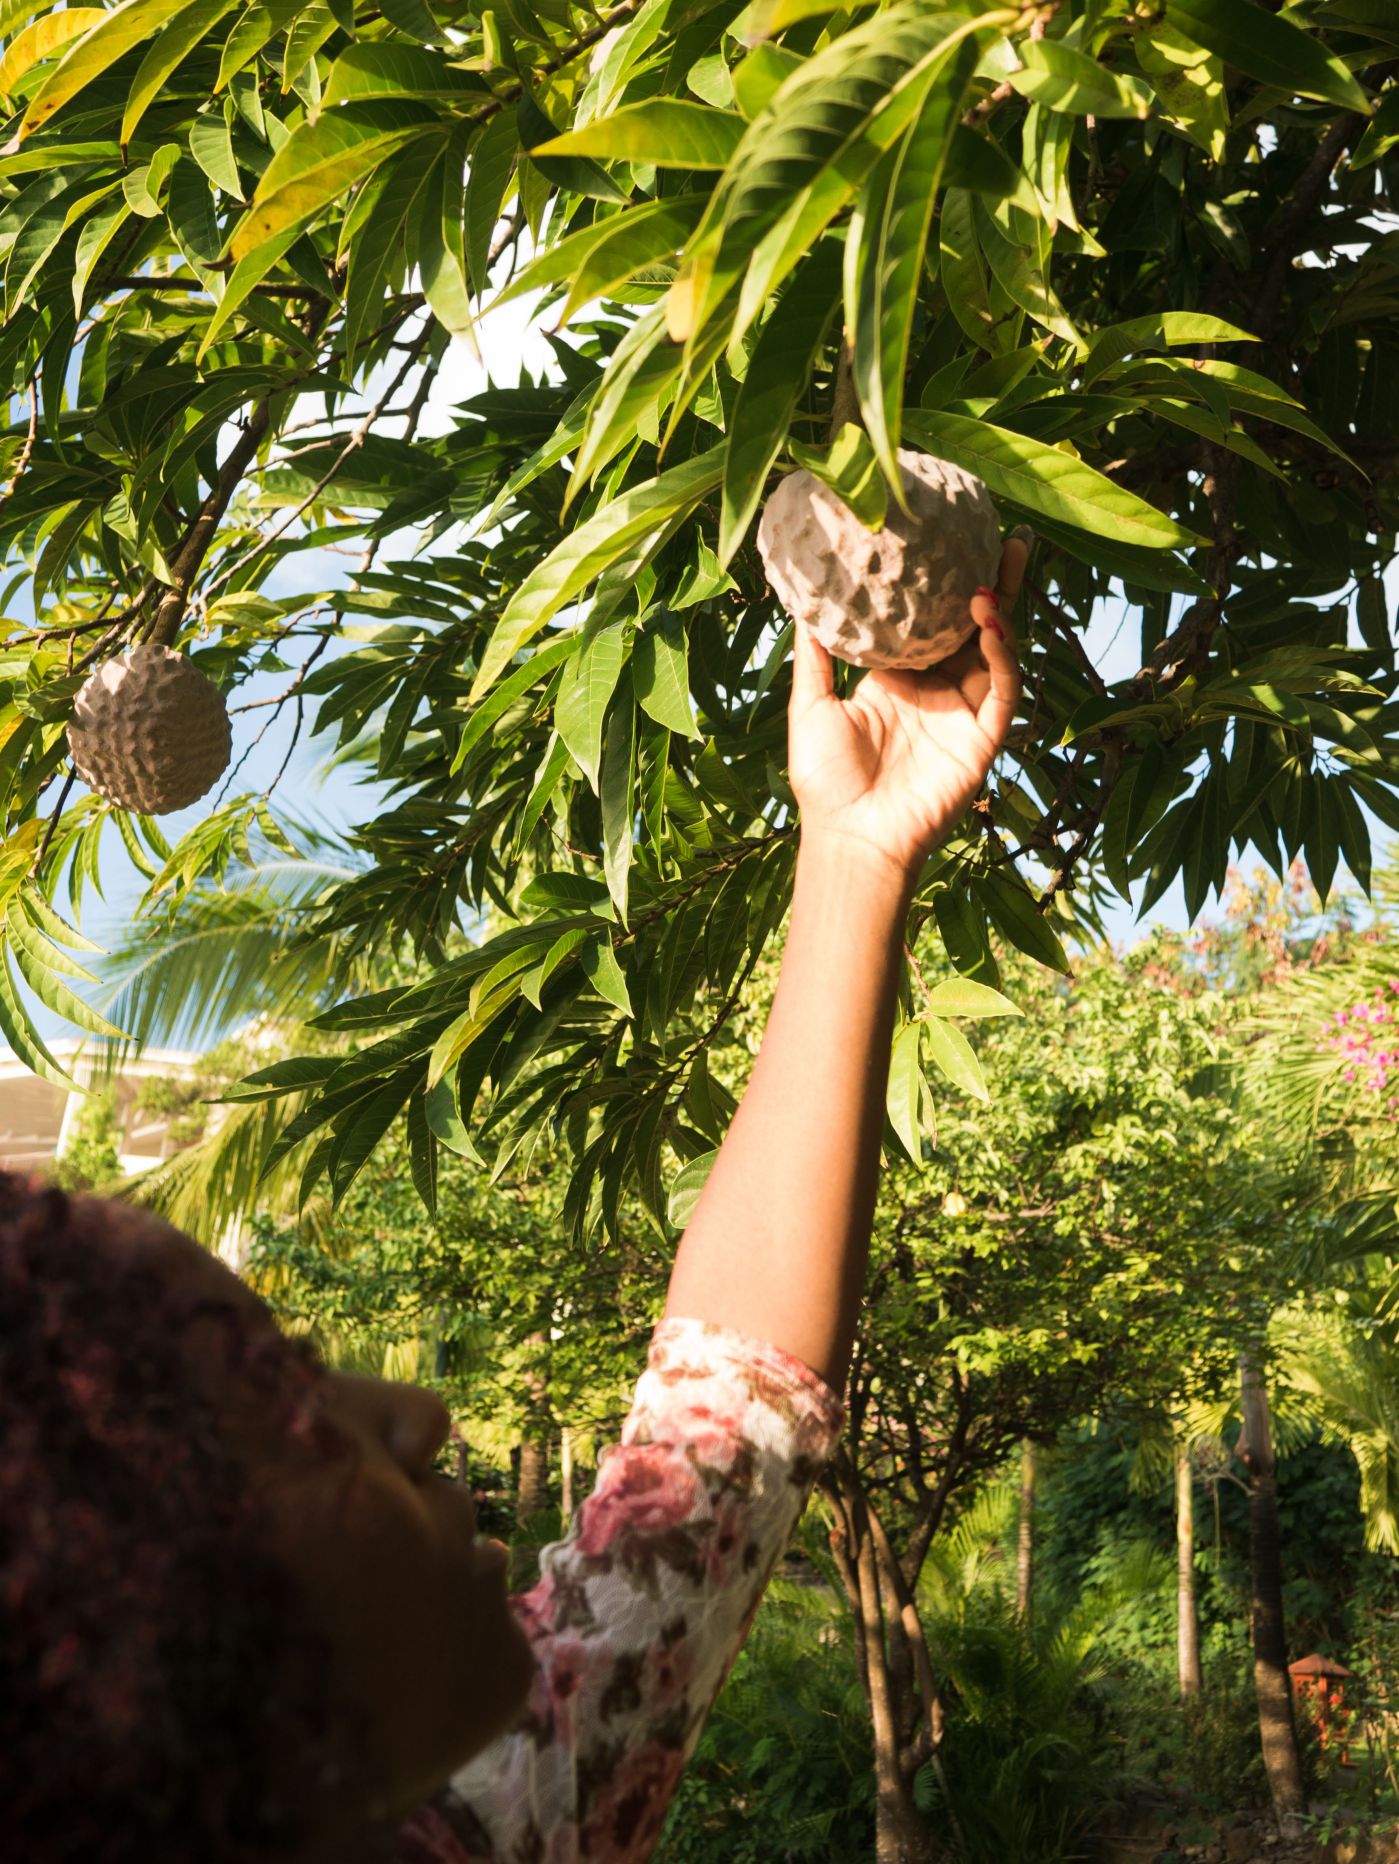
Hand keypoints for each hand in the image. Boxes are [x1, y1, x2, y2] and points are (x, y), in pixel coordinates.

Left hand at [787, 532, 1027, 883]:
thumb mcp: (811, 706)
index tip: (951, 539)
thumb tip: (799, 602)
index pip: (931, 621)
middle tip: (1004, 534)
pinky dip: (1002, 653)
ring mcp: (963, 713)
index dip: (945, 583)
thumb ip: (814, 656)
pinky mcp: (982, 738)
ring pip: (997, 650)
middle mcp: (937, 691)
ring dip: (1001, 608)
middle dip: (993, 581)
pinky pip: (1001, 688)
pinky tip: (991, 622)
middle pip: (974, 626)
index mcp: (899, 680)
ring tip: (997, 566)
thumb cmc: (825, 781)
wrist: (850, 837)